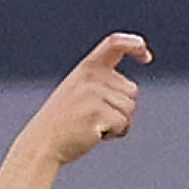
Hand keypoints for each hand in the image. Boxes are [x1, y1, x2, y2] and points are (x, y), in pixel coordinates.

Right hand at [19, 32, 153, 166]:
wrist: (42, 144)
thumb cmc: (63, 122)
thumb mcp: (78, 92)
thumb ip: (101, 84)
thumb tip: (132, 91)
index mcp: (87, 67)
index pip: (115, 44)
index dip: (135, 45)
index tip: (146, 57)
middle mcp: (91, 76)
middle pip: (132, 90)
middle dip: (123, 108)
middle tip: (98, 117)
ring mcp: (94, 93)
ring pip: (130, 108)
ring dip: (120, 123)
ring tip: (94, 125)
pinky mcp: (98, 112)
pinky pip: (124, 123)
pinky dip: (116, 133)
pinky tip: (96, 134)